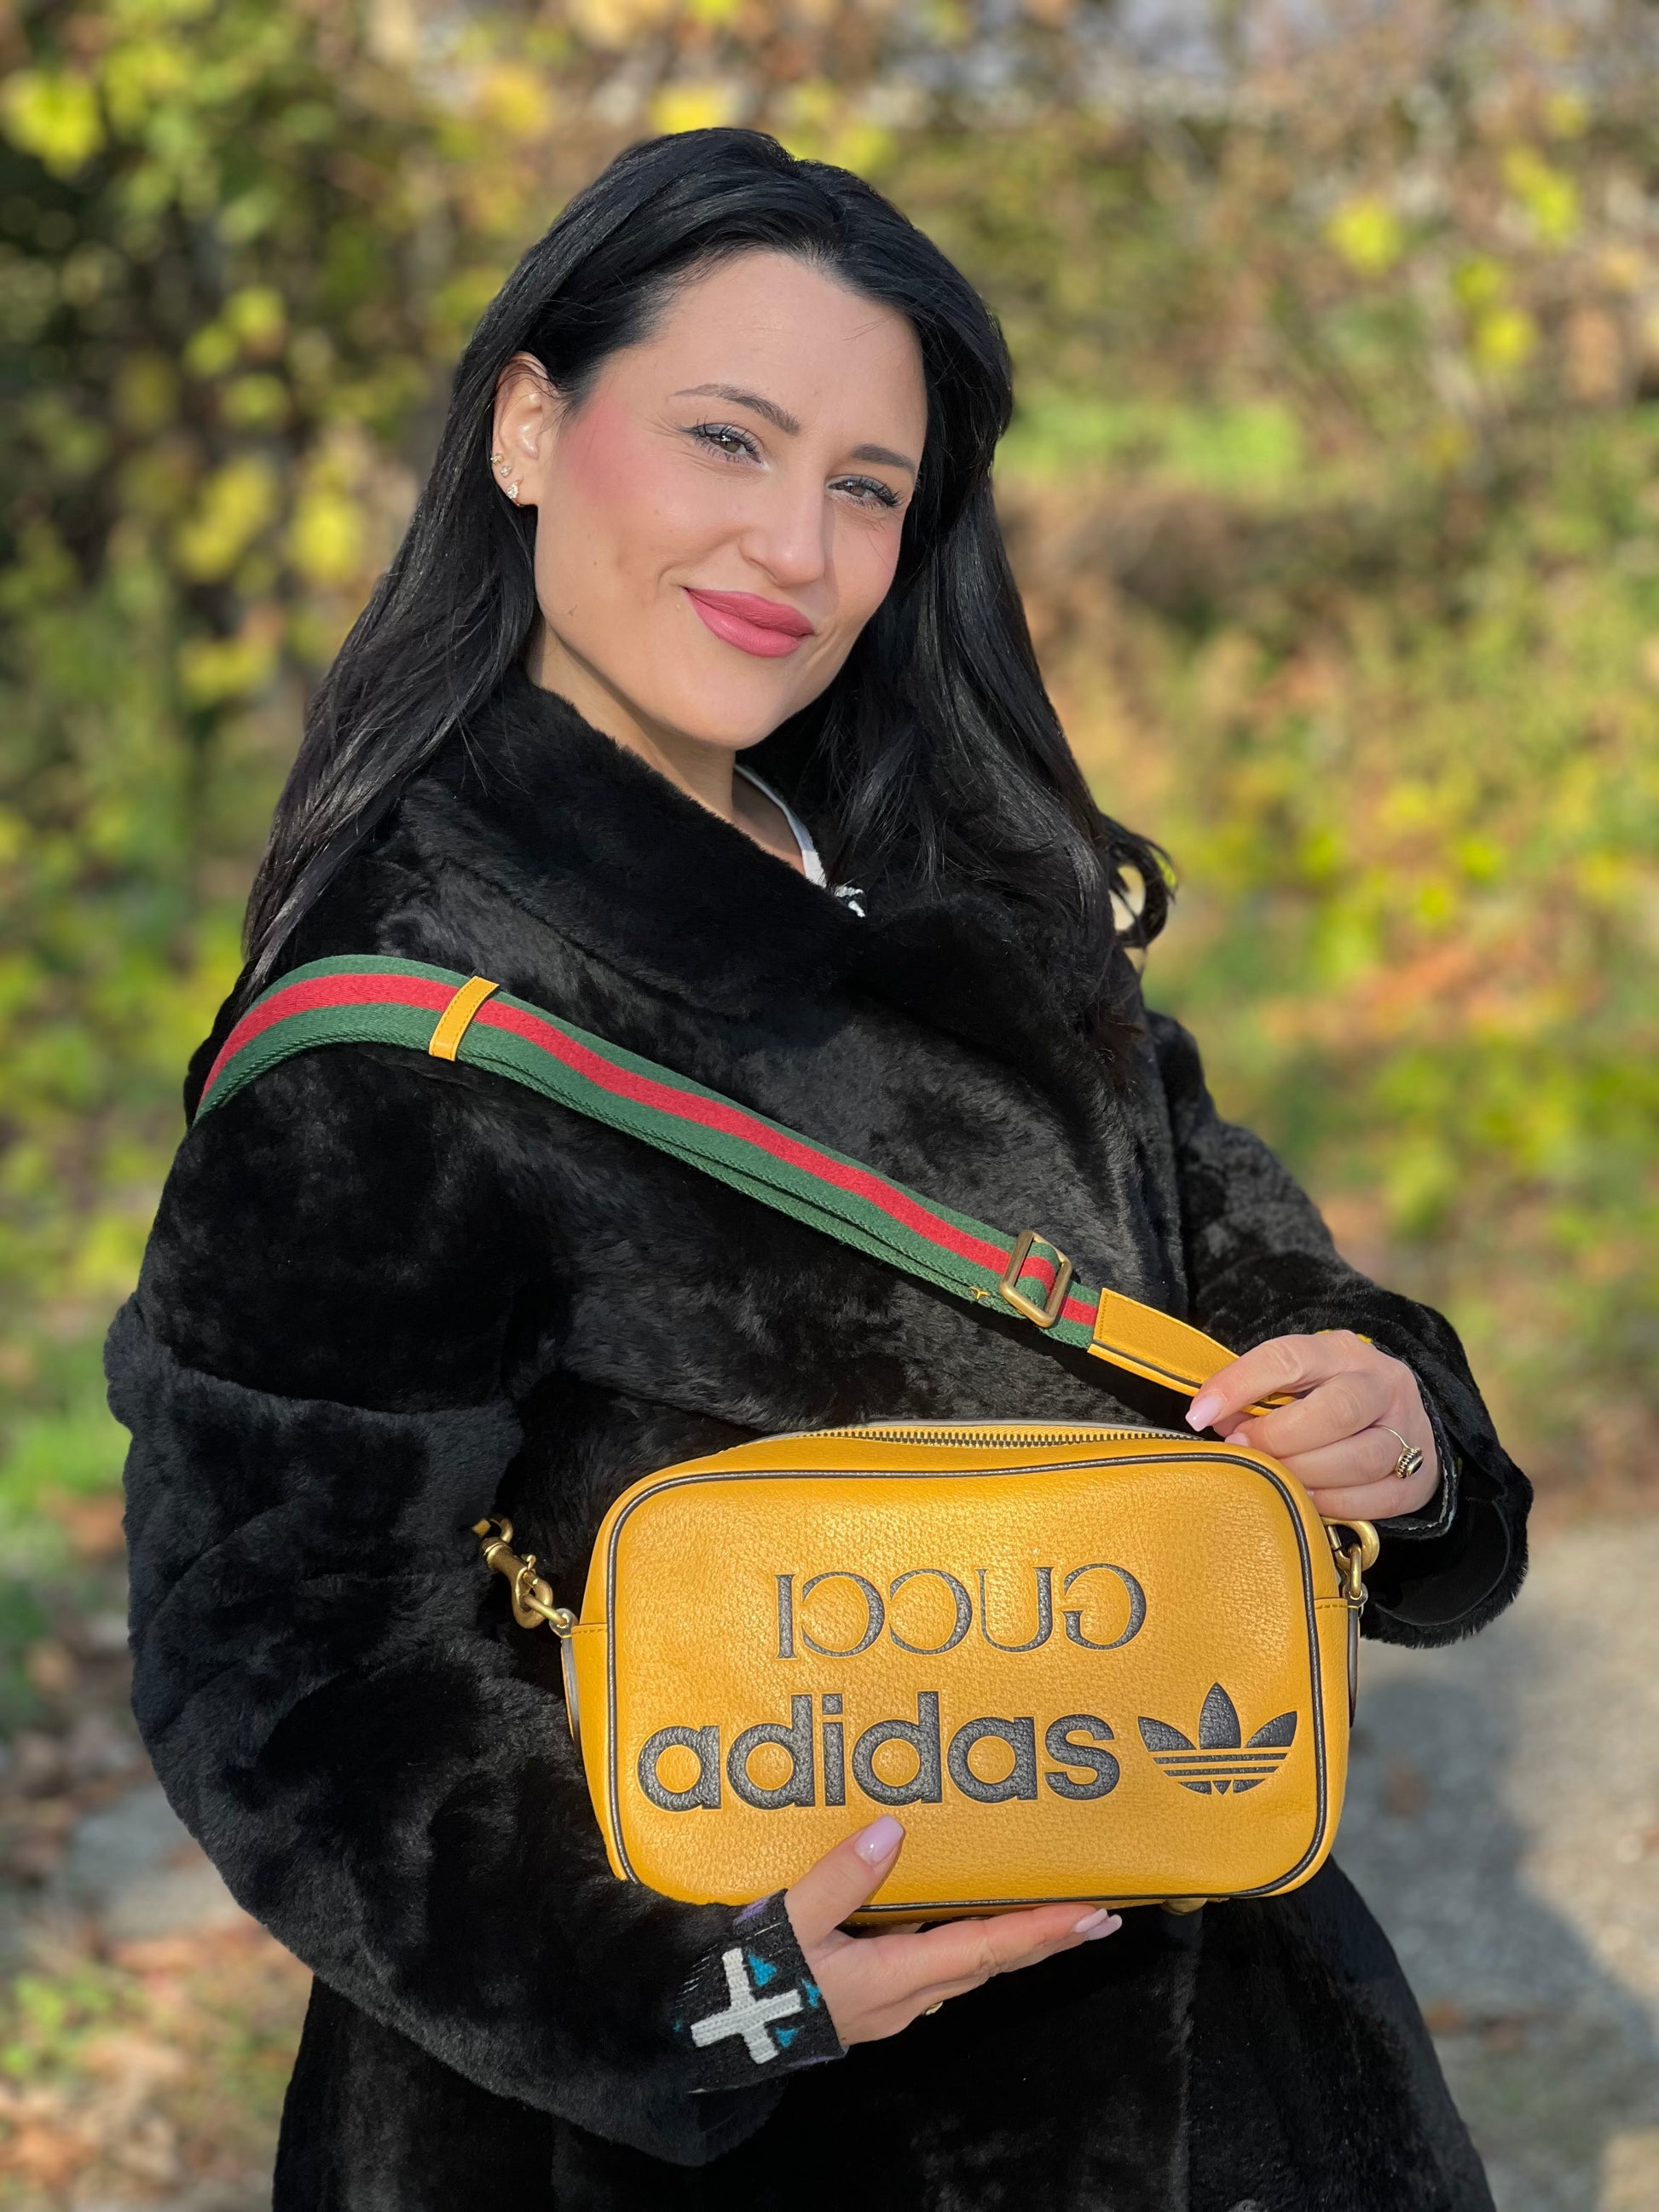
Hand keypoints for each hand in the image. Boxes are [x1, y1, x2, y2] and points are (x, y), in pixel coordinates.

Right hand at [784, 1815, 1118, 2044]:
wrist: (712, 2037)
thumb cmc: (751, 1981)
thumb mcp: (789, 1923)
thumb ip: (840, 1878)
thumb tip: (892, 1831)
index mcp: (895, 1978)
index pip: (988, 1951)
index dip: (1042, 1931)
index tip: (1092, 1915)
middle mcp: (906, 1997)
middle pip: (991, 1965)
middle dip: (1046, 1940)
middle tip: (1098, 1915)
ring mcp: (890, 2003)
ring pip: (967, 1969)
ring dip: (1012, 1943)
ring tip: (1050, 1915)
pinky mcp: (871, 1998)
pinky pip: (937, 1967)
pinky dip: (969, 1944)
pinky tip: (966, 1920)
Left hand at [1186, 1329, 1438, 1523]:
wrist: (1398, 1418)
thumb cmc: (1325, 1398)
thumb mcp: (1294, 1381)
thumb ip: (1255, 1394)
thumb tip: (1209, 1418)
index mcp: (1340, 1351)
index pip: (1288, 1358)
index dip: (1240, 1384)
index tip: (1199, 1414)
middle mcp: (1381, 1384)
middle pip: (1335, 1411)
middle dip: (1278, 1437)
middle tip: (1242, 1450)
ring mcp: (1408, 1429)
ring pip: (1361, 1457)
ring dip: (1306, 1474)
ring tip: (1274, 1480)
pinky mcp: (1419, 1476)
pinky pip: (1378, 1497)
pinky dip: (1336, 1504)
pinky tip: (1307, 1502)